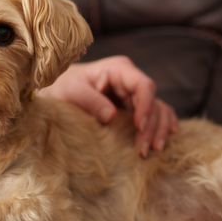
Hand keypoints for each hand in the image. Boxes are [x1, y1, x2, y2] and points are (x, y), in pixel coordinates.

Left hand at [38, 56, 177, 156]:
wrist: (57, 91)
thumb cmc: (63, 87)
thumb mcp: (71, 91)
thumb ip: (91, 101)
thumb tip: (112, 116)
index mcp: (119, 70)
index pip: (144, 86)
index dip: (146, 107)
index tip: (139, 127)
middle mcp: (131, 81)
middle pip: (154, 102)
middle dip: (152, 126)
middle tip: (143, 149)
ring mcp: (134, 95)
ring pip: (158, 111)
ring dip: (159, 131)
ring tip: (154, 150)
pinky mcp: (134, 108)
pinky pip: (156, 115)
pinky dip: (162, 127)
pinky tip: (164, 140)